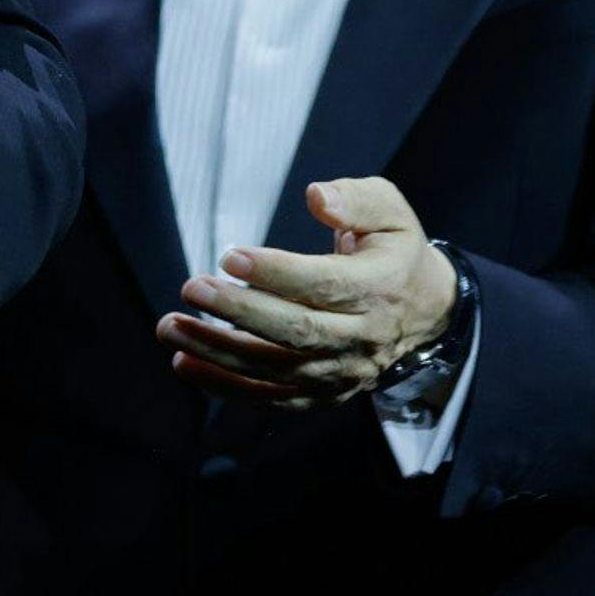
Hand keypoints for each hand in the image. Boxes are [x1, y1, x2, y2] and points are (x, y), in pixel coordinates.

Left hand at [155, 176, 454, 407]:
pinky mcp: (325, 395)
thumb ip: (354, 198)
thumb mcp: (389, 209)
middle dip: (239, 312)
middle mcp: (362, 337)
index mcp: (380, 288)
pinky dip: (226, 387)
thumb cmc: (391, 248)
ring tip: (171, 327)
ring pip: (277, 370)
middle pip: (297, 333)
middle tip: (192, 288)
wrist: (423, 310)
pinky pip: (272, 399)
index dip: (276, 273)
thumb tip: (316, 197)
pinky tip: (184, 365)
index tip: (229, 255)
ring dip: (219, 352)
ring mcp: (343, 372)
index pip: (324, 285)